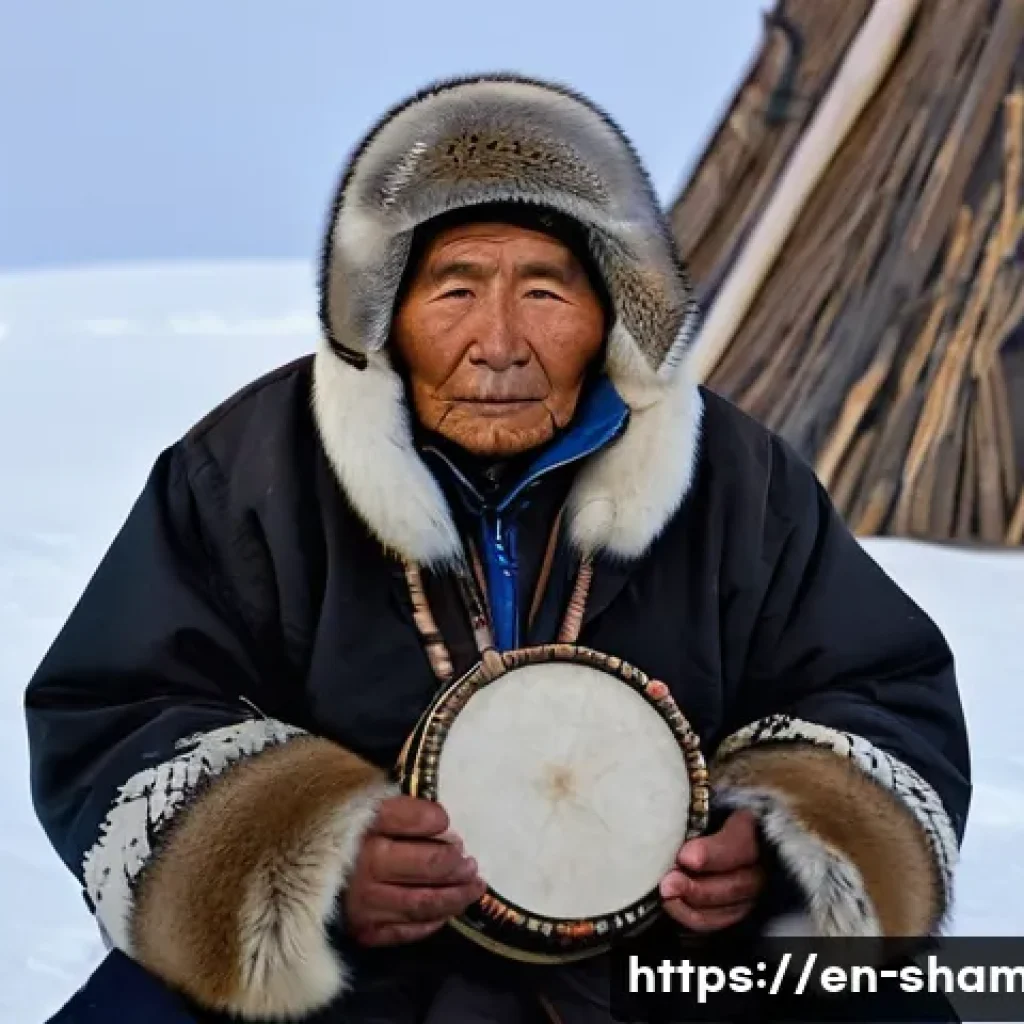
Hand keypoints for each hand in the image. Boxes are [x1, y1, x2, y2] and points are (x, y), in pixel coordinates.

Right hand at [343, 795, 486, 946]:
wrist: (293, 872)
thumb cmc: (337, 834)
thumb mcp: (364, 805)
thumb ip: (402, 809)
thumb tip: (441, 823)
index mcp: (365, 825)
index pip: (415, 819)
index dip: (438, 820)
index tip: (447, 824)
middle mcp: (364, 865)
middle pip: (429, 865)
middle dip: (458, 864)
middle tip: (472, 864)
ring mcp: (364, 902)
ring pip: (424, 902)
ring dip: (455, 896)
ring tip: (473, 887)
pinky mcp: (363, 930)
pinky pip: (407, 930)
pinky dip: (432, 921)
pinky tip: (445, 911)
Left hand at [660, 809, 764, 931]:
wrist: (710, 818)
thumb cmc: (702, 805)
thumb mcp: (700, 798)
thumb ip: (690, 804)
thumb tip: (664, 803)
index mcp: (754, 824)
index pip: (742, 844)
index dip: (713, 854)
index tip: (685, 857)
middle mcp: (762, 861)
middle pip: (738, 884)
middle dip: (699, 888)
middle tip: (668, 883)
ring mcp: (753, 888)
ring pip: (730, 908)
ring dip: (694, 906)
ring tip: (667, 896)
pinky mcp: (739, 905)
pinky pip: (720, 921)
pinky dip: (695, 917)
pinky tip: (673, 905)